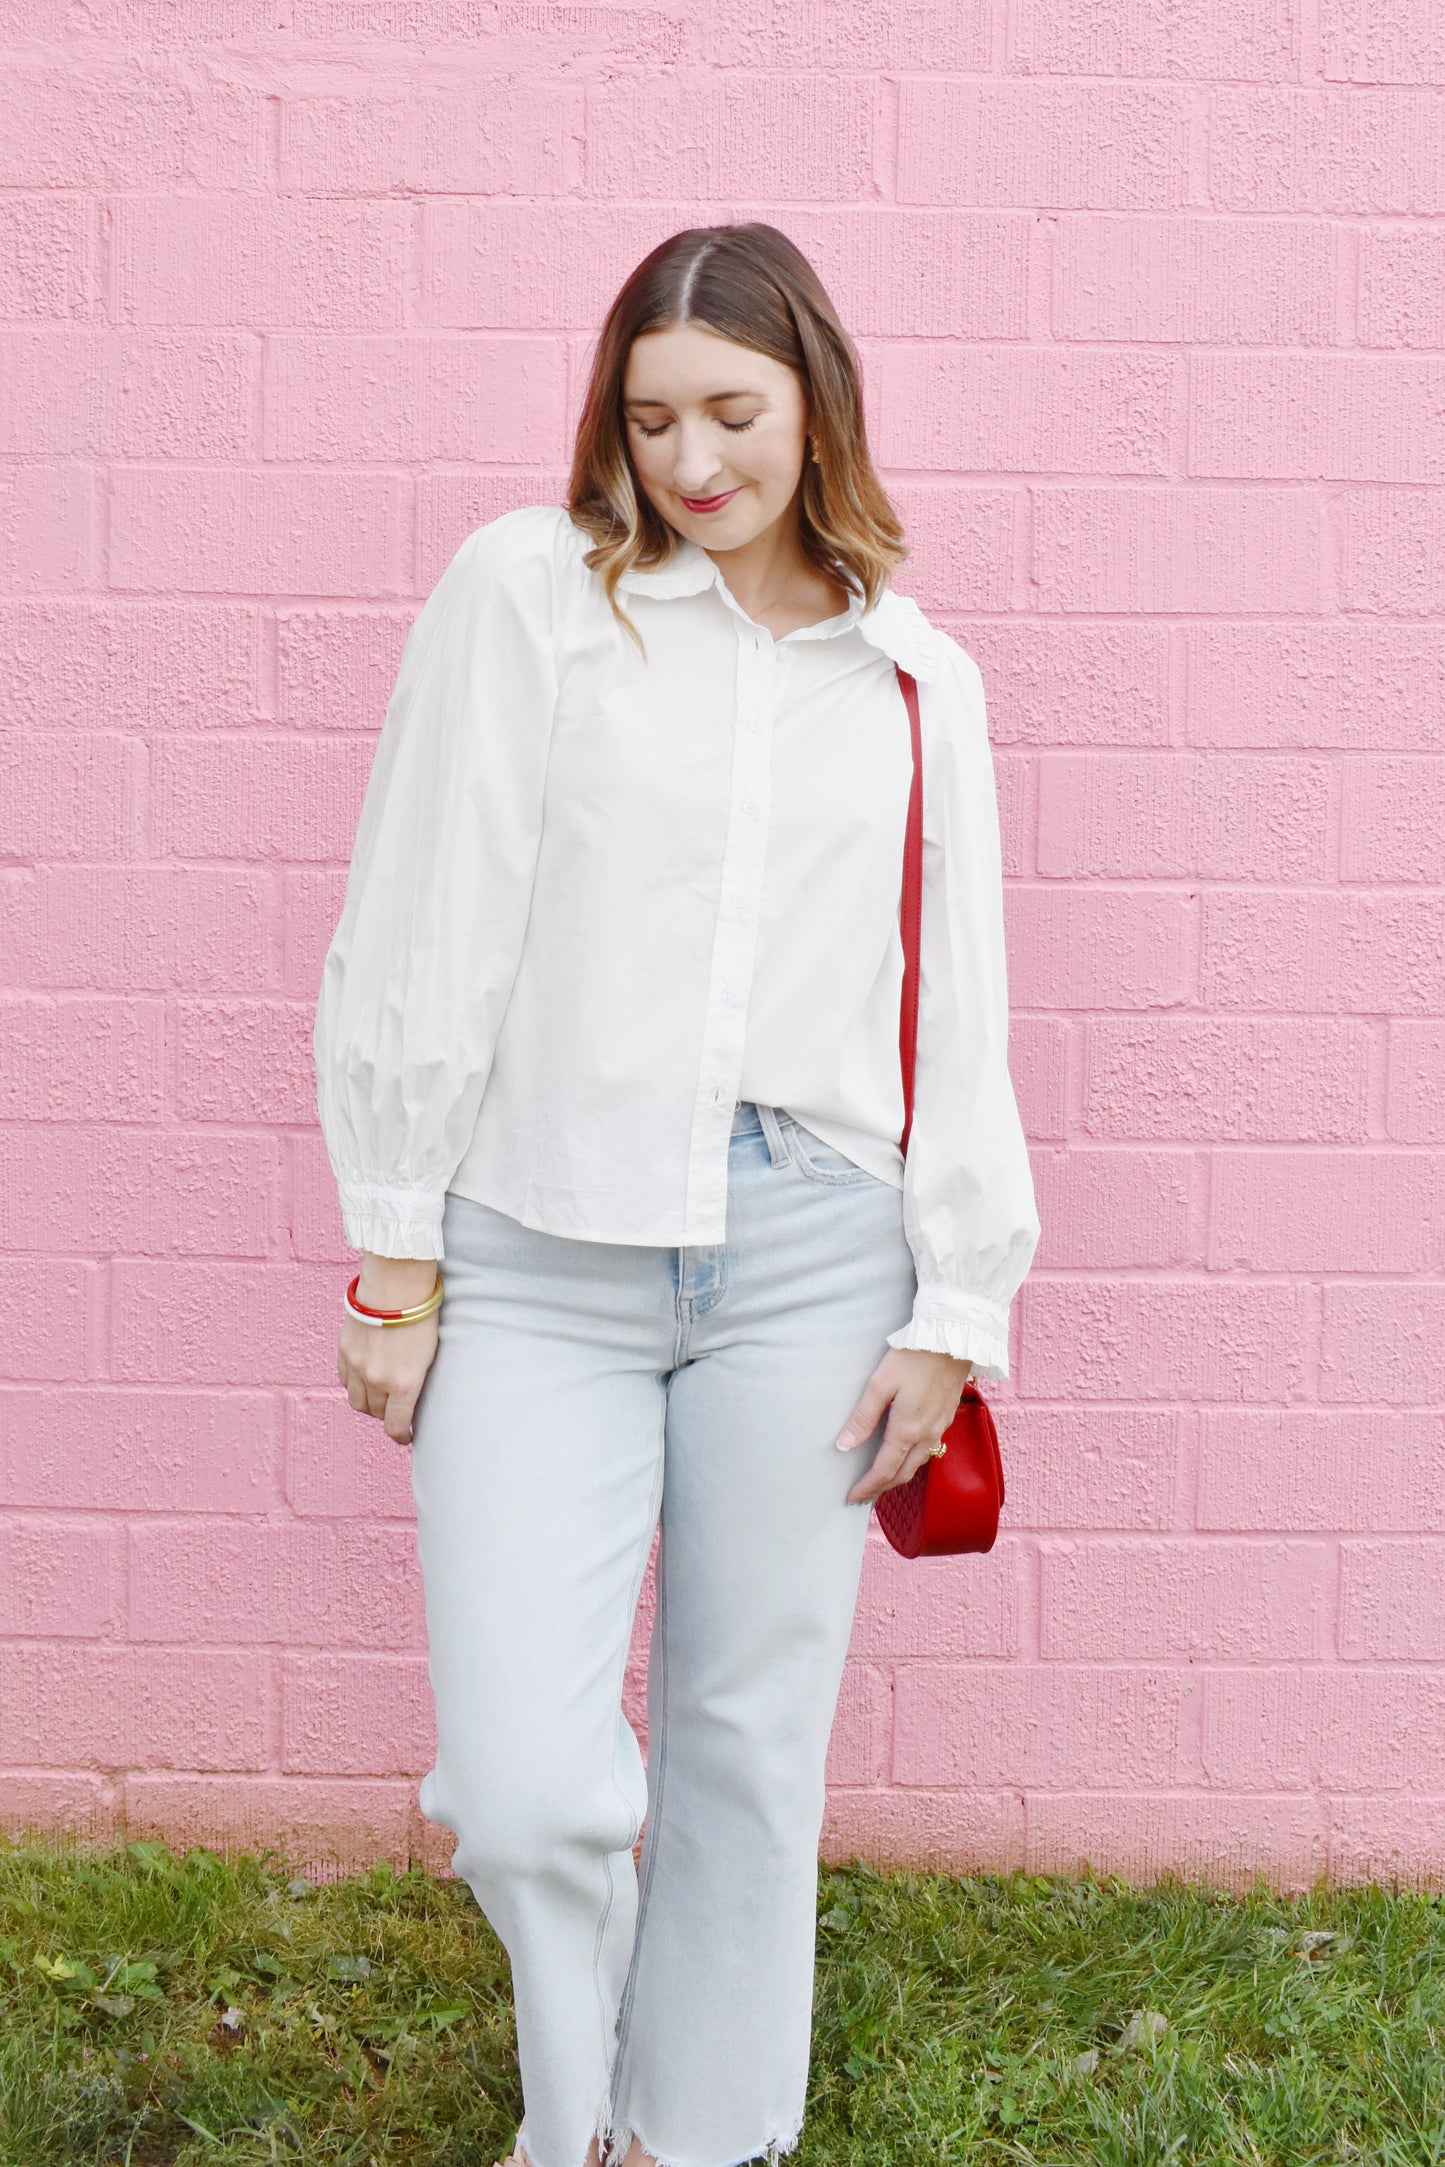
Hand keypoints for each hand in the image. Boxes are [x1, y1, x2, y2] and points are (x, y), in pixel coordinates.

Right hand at [337, 1254, 442, 1446]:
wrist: (397, 1282)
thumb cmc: (422, 1314)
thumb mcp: (429, 1353)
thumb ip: (416, 1380)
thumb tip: (411, 1397)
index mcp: (403, 1384)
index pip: (395, 1426)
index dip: (401, 1436)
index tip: (405, 1436)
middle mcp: (377, 1380)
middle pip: (376, 1413)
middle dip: (387, 1415)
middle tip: (396, 1409)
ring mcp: (357, 1365)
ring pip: (356, 1400)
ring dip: (368, 1402)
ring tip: (379, 1395)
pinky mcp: (344, 1350)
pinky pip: (343, 1380)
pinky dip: (353, 1384)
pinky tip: (364, 1377)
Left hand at [835, 1347, 973, 1506]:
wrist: (953, 1341)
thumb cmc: (914, 1358)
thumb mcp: (880, 1384)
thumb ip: (862, 1418)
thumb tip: (844, 1446)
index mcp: (907, 1430)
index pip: (884, 1471)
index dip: (867, 1487)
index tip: (851, 1498)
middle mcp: (927, 1435)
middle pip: (903, 1473)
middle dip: (882, 1488)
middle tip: (864, 1495)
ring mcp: (940, 1427)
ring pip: (918, 1463)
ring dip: (899, 1476)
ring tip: (881, 1479)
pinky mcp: (947, 1417)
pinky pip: (929, 1450)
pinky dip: (913, 1461)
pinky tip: (905, 1454)